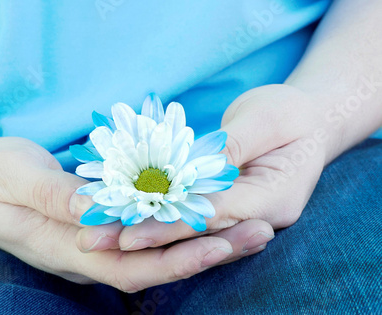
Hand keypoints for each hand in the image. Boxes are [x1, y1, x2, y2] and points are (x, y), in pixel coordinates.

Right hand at [0, 137, 248, 291]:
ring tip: (249, 226)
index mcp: (64, 247)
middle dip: (206, 254)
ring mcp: (90, 247)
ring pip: (153, 254)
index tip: (222, 239)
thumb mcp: (12, 174)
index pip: (130, 263)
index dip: (176, 255)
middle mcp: (83, 256)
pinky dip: (176, 232)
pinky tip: (205, 218)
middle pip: (154, 266)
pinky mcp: (94, 233)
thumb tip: (94, 208)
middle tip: (258, 232)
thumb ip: (52, 193)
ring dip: (200, 243)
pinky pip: (143, 239)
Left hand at [77, 84, 325, 259]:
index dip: (167, 225)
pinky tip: (117, 215)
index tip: (125, 233)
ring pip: (186, 229)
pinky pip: (187, 215)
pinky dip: (153, 215)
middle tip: (92, 240)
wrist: (309, 122)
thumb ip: (232, 147)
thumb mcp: (267, 118)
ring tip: (94, 234)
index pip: (212, 216)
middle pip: (193, 231)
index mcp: (275, 197)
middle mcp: (257, 217)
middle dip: (142, 236)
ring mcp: (241, 216)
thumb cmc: (291, 113)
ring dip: (140, 230)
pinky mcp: (226, 208)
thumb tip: (193, 170)